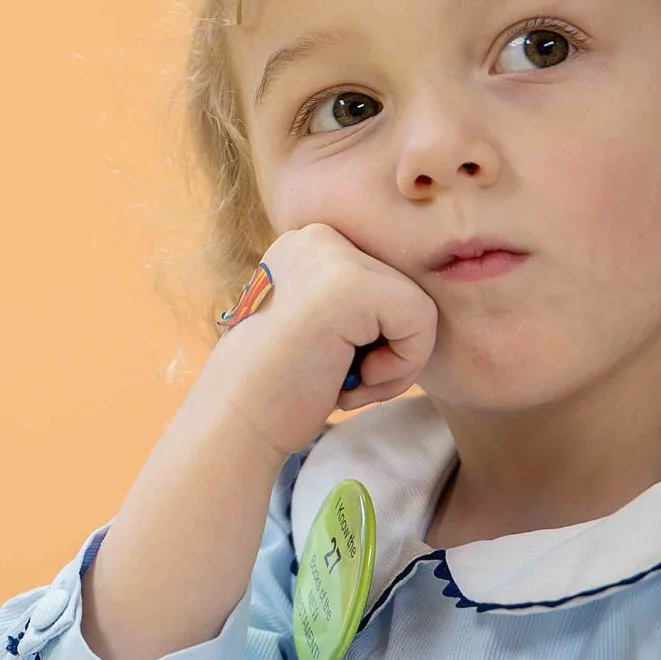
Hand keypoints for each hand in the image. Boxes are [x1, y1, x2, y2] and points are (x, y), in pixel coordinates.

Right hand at [203, 224, 437, 464]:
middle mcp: (317, 236)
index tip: (329, 365)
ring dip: (394, 363)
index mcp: (308, 244)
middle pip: (406, 291)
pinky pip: (421, 321)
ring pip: (419, 306)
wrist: (236, 422)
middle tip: (339, 379)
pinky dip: (399, 366)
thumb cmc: (279, 388)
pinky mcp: (350, 286)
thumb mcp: (320, 324)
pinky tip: (351, 380)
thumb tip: (424, 295)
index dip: (375, 337)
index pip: (386, 283)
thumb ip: (360, 302)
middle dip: (387, 349)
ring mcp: (332, 256)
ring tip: (343, 381)